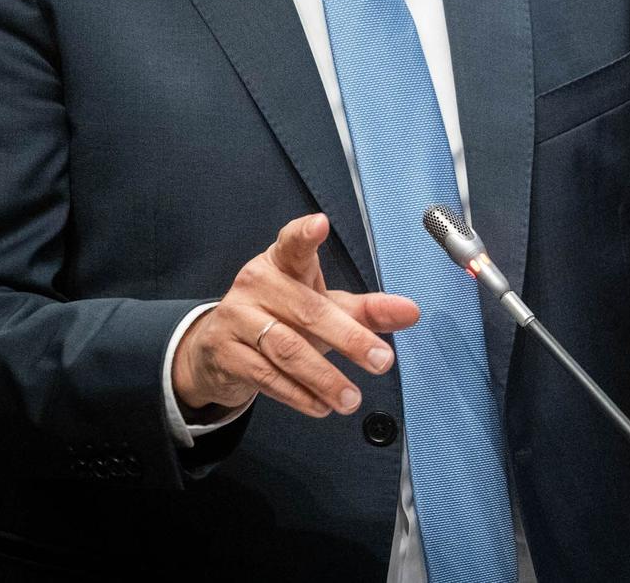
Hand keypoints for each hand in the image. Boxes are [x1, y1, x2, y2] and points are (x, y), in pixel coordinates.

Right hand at [171, 213, 419, 418]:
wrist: (217, 349)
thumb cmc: (282, 318)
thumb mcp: (324, 307)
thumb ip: (367, 311)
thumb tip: (412, 312)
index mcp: (282, 262)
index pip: (293, 243)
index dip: (305, 234)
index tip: (320, 223)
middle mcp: (257, 283)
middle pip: (308, 310)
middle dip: (349, 339)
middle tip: (382, 361)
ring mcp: (236, 317)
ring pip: (286, 348)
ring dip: (324, 378)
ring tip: (352, 399)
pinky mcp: (225, 352)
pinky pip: (266, 376)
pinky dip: (298, 395)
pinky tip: (320, 406)